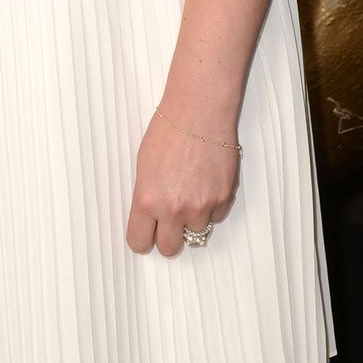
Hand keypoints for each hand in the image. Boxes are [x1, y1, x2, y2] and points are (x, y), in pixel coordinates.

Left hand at [125, 108, 239, 257]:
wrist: (199, 114)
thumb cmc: (168, 132)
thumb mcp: (143, 166)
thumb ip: (147, 197)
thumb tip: (151, 217)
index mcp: (147, 200)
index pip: (139, 242)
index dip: (142, 239)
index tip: (146, 234)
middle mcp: (174, 209)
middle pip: (169, 249)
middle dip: (168, 238)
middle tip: (169, 222)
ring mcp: (201, 207)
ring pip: (196, 233)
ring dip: (192, 219)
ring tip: (190, 191)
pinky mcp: (223, 200)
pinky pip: (216, 217)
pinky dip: (211, 207)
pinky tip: (205, 182)